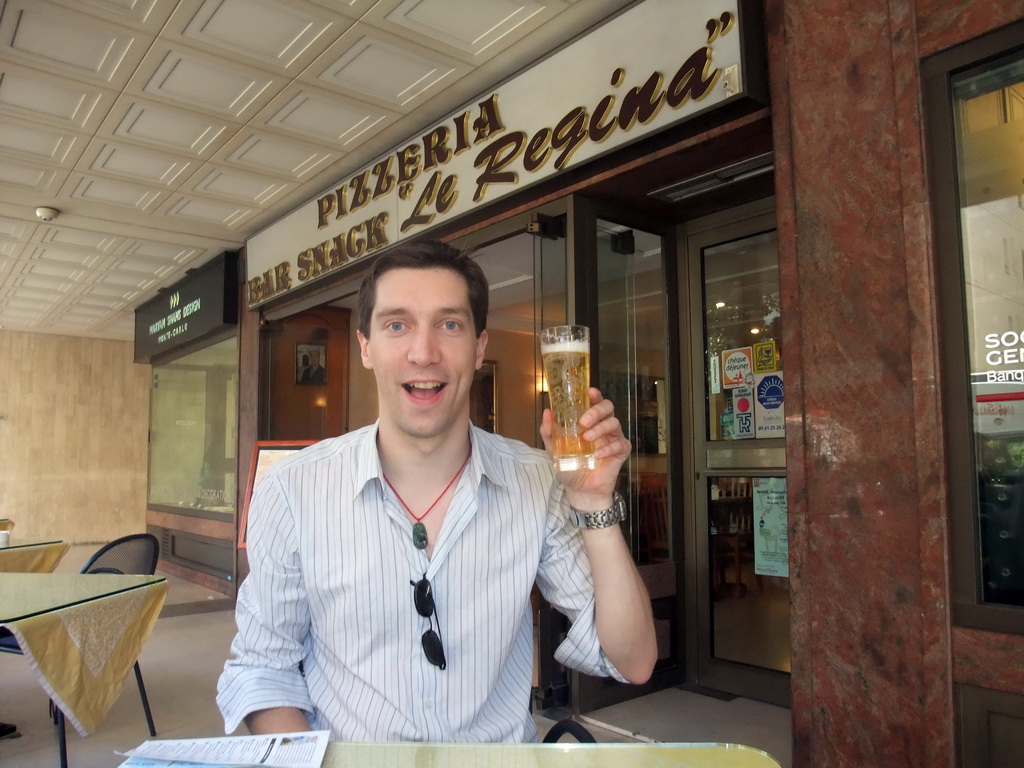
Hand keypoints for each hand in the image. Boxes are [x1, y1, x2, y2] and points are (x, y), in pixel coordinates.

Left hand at [539, 387, 630, 507]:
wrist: (580, 490)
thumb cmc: (570, 467)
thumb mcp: (554, 450)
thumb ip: (550, 432)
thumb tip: (547, 412)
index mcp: (589, 422)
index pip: (594, 402)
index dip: (594, 394)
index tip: (589, 392)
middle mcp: (602, 426)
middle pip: (608, 407)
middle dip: (596, 411)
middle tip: (583, 421)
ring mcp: (613, 438)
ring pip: (615, 423)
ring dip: (600, 429)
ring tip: (587, 439)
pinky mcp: (621, 452)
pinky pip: (620, 444)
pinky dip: (609, 448)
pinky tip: (597, 455)